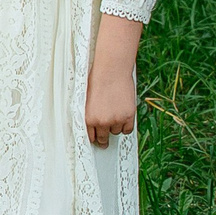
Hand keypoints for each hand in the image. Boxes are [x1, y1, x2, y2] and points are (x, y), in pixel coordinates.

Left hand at [85, 14, 142, 148]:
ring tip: (114, 118)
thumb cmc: (97, 82)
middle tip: (104, 143)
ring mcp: (115, 120)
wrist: (111, 71)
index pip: (90, 136)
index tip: (96, 140)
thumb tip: (93, 126)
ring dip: (115, 128)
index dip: (94, 139)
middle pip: (103, 138)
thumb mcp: (87, 101)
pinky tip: (124, 121)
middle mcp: (101, 122)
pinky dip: (126, 127)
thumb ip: (90, 114)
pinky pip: (127, 130)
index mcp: (88, 118)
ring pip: (116, 132)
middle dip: (103, 140)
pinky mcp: (128, 116)